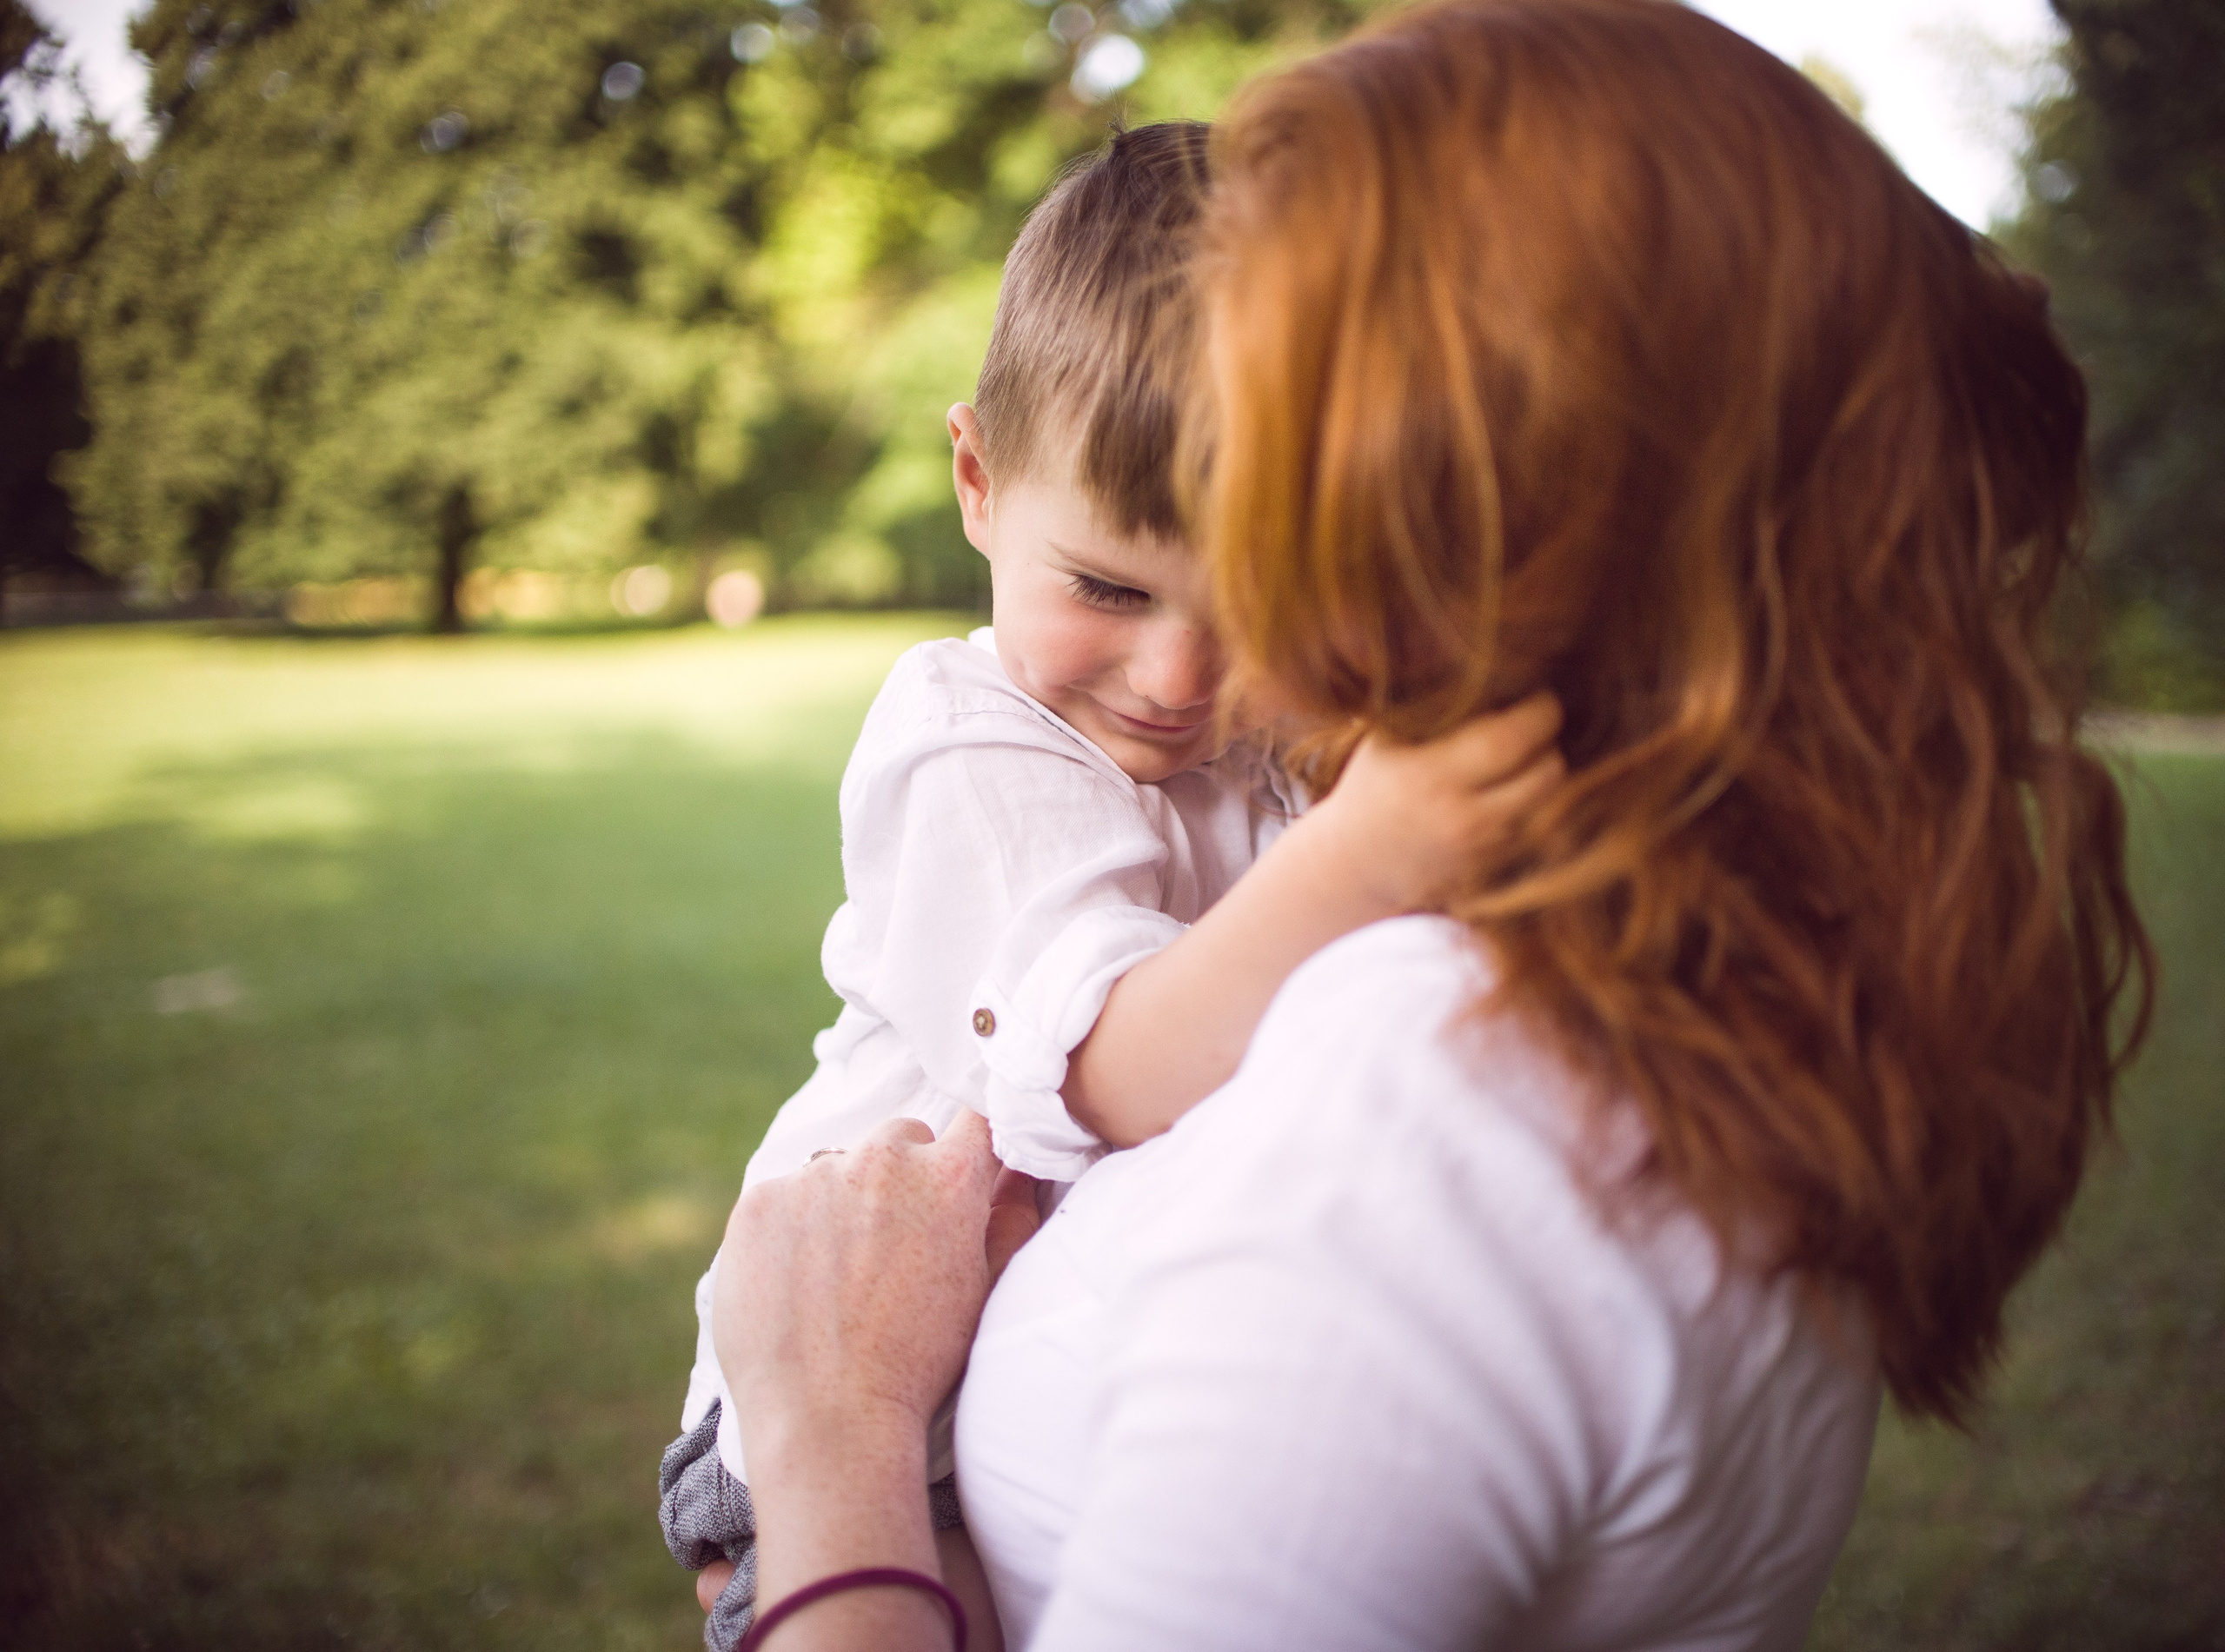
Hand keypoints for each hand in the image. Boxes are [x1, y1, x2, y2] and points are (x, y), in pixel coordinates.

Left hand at [704, 1113, 1036, 1646]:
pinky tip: (796, 1281)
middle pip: (902, 1138)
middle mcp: (882, 1158)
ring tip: (839, 1273)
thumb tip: (1022, 1166)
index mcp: (949, 1175)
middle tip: (893, 1244)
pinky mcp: (758, 1202)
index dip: (964, 1156)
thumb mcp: (984, 1288)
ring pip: (837, 1166)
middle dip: (902, 1176)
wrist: (829, 1419)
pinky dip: (789, 1226)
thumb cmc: (919, 1362)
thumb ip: (1012, 1215)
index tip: (953, 1189)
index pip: (971, 1124)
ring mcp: (813, 1176)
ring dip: (842, 1198)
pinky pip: (782, 1196)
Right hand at [1307, 693, 1564, 912]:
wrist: (1354, 866)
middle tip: (1539, 719)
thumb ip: (1431, 707)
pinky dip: (1532, 803)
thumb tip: (1487, 662)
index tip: (1537, 694)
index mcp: (1429, 776)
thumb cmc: (1372, 786)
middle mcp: (1462, 818)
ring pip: (1549, 800)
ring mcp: (1482, 850)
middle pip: (1547, 772)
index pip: (1510, 739)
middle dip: (1550, 740)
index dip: (1538, 711)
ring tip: (1523, 752)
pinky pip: (1536, 826)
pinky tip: (1508, 787)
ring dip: (1544, 772)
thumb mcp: (1385, 739)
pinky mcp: (1493, 870)